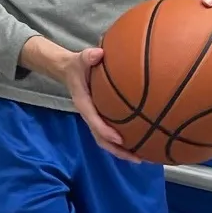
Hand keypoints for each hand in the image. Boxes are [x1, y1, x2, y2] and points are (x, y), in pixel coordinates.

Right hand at [22, 37, 137, 160]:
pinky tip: (141, 143)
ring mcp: (96, 119)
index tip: (120, 140)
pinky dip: (124, 142)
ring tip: (142, 158)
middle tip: (137, 159)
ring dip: (122, 151)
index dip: (106, 132)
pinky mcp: (102, 118)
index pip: (94, 121)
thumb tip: (98, 53)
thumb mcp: (80, 59)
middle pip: (102, 139)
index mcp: (84, 104)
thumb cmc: (78, 66)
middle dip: (118, 151)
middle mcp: (90, 115)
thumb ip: (87, 56)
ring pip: (107, 140)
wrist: (69, 71)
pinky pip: (112, 133)